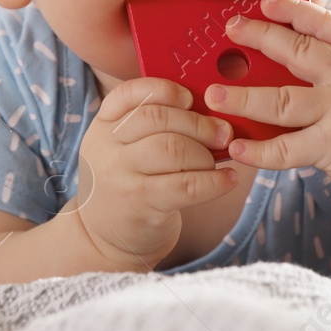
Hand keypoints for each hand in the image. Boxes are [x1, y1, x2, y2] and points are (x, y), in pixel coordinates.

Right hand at [73, 76, 236, 269]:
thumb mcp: (124, 150)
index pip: (130, 93)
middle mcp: (107, 146)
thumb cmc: (128, 186)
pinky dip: (215, 181)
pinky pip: (187, 184)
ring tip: (219, 160)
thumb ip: (152, 127)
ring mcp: (121, 175)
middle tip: (223, 132)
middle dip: (198, 122)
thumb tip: (211, 110)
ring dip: (206, 153)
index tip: (190, 98)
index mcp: (104, 125)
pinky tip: (228, 180)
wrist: (103, 240)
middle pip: (158, 118)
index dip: (164, 89)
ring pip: (173, 148)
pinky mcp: (141, 203)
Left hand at [203, 0, 330, 207]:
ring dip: (243, 97)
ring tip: (214, 94)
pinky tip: (236, 148)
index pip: (326, 24)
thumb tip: (294, 55)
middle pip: (297, 52)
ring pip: (281, 100)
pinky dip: (258, 151)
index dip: (294, 10)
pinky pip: (287, 148)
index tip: (265, 2)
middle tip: (230, 29)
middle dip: (259, 38)